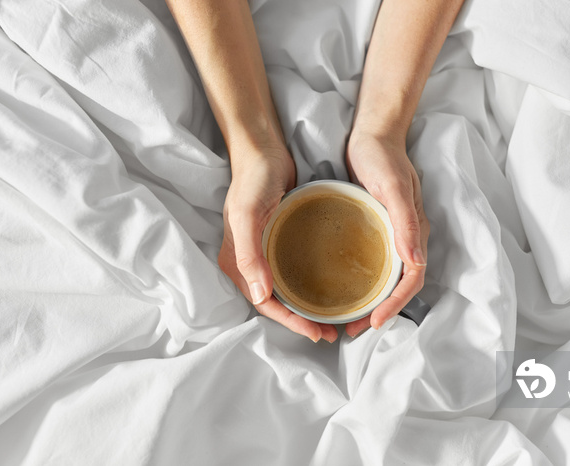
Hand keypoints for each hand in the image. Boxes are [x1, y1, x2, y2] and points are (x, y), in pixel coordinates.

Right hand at [218, 144, 338, 342]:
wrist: (263, 151)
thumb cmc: (253, 180)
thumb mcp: (248, 215)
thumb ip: (249, 255)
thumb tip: (260, 296)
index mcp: (237, 263)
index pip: (264, 304)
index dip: (290, 322)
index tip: (317, 332)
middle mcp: (249, 262)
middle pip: (275, 302)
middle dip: (300, 320)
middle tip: (331, 331)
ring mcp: (263, 251)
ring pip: (285, 289)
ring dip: (305, 306)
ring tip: (333, 317)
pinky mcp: (278, 240)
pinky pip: (292, 271)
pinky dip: (307, 284)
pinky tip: (327, 287)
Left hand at [344, 130, 429, 336]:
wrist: (374, 134)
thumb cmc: (383, 157)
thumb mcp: (393, 187)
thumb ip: (406, 222)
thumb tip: (415, 261)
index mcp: (415, 232)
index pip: (411, 279)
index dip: (395, 304)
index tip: (374, 322)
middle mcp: (406, 237)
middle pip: (399, 285)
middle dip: (381, 311)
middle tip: (353, 329)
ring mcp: (392, 233)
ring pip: (386, 277)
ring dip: (371, 300)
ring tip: (347, 317)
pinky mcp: (377, 227)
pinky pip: (375, 262)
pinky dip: (364, 280)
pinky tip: (343, 285)